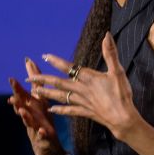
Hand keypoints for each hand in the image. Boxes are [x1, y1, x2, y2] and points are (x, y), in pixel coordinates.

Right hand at [8, 58, 63, 154]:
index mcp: (32, 108)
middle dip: (17, 98)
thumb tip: (30, 64)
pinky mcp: (42, 140)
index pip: (23, 95)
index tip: (12, 77)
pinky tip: (42, 131)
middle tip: (12, 90)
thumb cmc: (43, 123)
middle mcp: (31, 117)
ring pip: (28, 122)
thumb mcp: (41, 103)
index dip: (18, 86)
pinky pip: (42, 137)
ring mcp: (35, 129)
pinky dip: (41, 134)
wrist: (49, 149)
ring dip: (24, 116)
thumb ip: (36, 84)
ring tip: (22, 110)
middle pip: (22, 106)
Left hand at [27, 32, 142, 140]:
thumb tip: (107, 35)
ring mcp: (82, 102)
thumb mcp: (117, 71)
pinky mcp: (85, 112)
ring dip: (47, 94)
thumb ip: (110, 53)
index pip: (69, 67)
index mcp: (88, 78)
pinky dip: (60, 110)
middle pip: (59, 83)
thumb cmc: (121, 94)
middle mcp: (82, 90)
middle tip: (29, 78)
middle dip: (43, 80)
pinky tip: (51, 109)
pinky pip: (70, 110)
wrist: (123, 119)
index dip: (56, 61)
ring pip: (61, 97)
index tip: (44, 56)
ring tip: (35, 92)